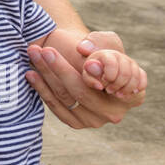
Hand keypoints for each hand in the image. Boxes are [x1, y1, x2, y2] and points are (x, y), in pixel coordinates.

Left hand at [27, 32, 145, 127]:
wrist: (87, 65)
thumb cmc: (100, 50)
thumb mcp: (107, 42)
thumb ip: (101, 44)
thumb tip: (83, 50)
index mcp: (133, 94)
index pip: (110, 82)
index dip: (91, 69)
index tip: (74, 49)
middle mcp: (115, 112)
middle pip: (83, 91)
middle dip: (60, 68)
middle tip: (44, 50)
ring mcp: (95, 121)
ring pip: (67, 98)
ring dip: (46, 76)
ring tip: (33, 55)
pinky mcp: (76, 123)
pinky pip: (57, 107)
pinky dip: (42, 90)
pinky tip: (31, 73)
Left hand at [82, 46, 146, 97]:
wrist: (102, 78)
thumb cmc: (93, 77)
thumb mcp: (87, 77)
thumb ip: (90, 74)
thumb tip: (94, 71)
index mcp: (105, 55)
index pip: (112, 63)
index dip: (109, 76)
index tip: (104, 83)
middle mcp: (119, 56)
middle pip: (125, 72)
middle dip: (117, 85)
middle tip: (109, 91)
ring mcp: (130, 63)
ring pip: (135, 77)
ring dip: (127, 89)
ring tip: (117, 94)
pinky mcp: (138, 71)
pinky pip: (143, 78)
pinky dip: (138, 88)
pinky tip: (129, 93)